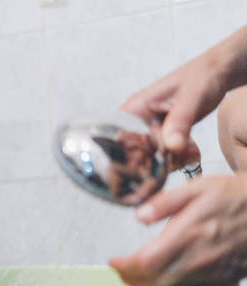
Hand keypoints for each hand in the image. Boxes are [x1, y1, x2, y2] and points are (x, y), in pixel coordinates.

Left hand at [109, 174, 246, 285]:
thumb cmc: (235, 195)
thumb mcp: (199, 187)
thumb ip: (166, 202)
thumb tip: (140, 215)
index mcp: (188, 233)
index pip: (145, 262)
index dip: (124, 266)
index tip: (113, 261)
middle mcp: (198, 258)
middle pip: (153, 282)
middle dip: (131, 279)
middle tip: (120, 269)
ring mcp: (212, 272)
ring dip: (148, 284)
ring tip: (136, 272)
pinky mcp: (223, 279)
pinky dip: (171, 285)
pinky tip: (164, 274)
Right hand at [121, 26, 246, 159]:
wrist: (218, 72)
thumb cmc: (203, 77)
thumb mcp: (191, 99)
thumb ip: (180, 122)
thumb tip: (172, 147)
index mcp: (136, 107)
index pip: (118, 136)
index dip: (126, 153)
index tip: (146, 163)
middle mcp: (137, 118)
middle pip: (131, 150)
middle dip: (150, 160)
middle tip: (174, 160)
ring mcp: (148, 126)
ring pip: (146, 153)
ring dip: (164, 160)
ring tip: (185, 155)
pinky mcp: (159, 132)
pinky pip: (158, 151)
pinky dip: (172, 156)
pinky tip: (187, 153)